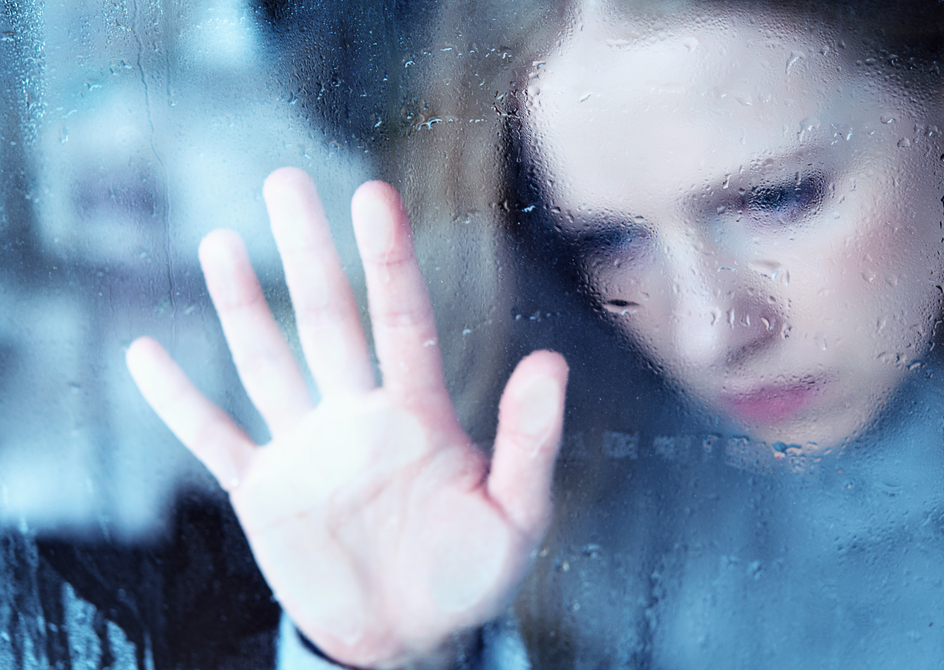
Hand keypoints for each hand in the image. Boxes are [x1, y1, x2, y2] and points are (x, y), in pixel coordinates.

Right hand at [125, 168, 567, 668]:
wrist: (408, 638)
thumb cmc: (469, 577)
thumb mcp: (515, 519)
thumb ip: (530, 443)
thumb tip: (552, 360)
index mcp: (419, 417)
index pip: (401, 321)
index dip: (388, 259)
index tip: (372, 194)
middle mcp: (357, 418)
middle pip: (328, 320)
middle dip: (307, 253)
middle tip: (283, 180)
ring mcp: (305, 452)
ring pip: (267, 363)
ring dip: (242, 307)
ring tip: (219, 241)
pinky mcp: (264, 494)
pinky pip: (213, 438)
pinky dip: (177, 402)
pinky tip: (144, 353)